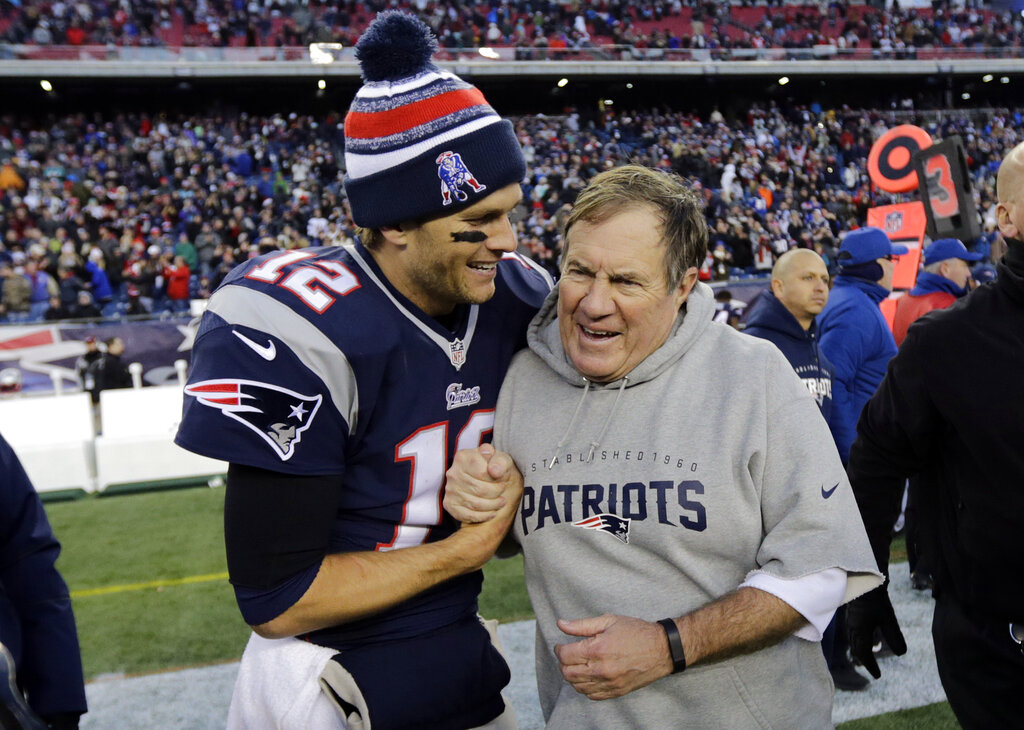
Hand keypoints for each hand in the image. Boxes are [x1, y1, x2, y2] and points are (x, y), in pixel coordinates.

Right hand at [448, 450, 522, 569]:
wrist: (484, 477)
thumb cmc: (493, 466)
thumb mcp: (501, 458)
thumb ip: (500, 461)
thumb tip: (495, 471)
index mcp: (463, 457)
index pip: (482, 473)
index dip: (496, 480)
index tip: (503, 481)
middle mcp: (453, 473)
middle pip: (479, 490)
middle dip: (496, 493)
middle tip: (503, 492)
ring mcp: (450, 490)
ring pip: (475, 504)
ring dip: (492, 505)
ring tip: (501, 502)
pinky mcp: (449, 504)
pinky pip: (467, 515)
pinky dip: (483, 516)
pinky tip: (492, 512)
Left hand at [554, 615, 672, 700]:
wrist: (661, 649)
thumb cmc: (636, 632)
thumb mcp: (609, 621)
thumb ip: (582, 625)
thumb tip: (560, 624)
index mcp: (598, 649)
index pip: (565, 656)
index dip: (558, 649)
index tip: (561, 645)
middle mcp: (601, 669)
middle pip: (568, 673)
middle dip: (562, 663)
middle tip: (567, 654)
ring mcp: (609, 683)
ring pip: (577, 686)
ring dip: (572, 676)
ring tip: (577, 664)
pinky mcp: (616, 692)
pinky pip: (592, 695)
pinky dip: (584, 687)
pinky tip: (587, 676)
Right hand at [846, 584, 906, 678]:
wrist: (862, 579)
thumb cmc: (876, 599)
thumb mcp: (888, 619)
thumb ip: (894, 636)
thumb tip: (902, 654)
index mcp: (860, 632)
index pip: (864, 654)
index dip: (871, 666)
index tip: (878, 676)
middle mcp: (852, 628)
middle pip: (857, 649)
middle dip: (865, 660)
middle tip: (873, 670)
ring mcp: (850, 621)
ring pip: (853, 641)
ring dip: (860, 651)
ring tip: (868, 656)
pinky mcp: (851, 614)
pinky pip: (853, 633)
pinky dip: (858, 641)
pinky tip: (865, 638)